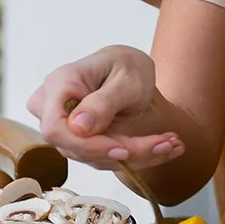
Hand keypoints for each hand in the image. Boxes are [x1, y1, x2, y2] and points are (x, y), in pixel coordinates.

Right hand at [25, 46, 183, 169]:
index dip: (86, 145)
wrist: (130, 70)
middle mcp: (53, 108)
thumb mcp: (126, 79)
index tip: (122, 150)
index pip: (56, 128)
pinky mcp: (78, 141)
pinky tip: (161, 147)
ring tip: (171, 144)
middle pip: (76, 147)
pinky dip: (135, 156)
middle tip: (165, 144)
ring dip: (135, 156)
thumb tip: (77, 127)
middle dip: (123, 152)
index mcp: (60, 85)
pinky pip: (102, 157)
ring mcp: (64, 127)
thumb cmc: (126, 66)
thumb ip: (103, 102)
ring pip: (93, 157)